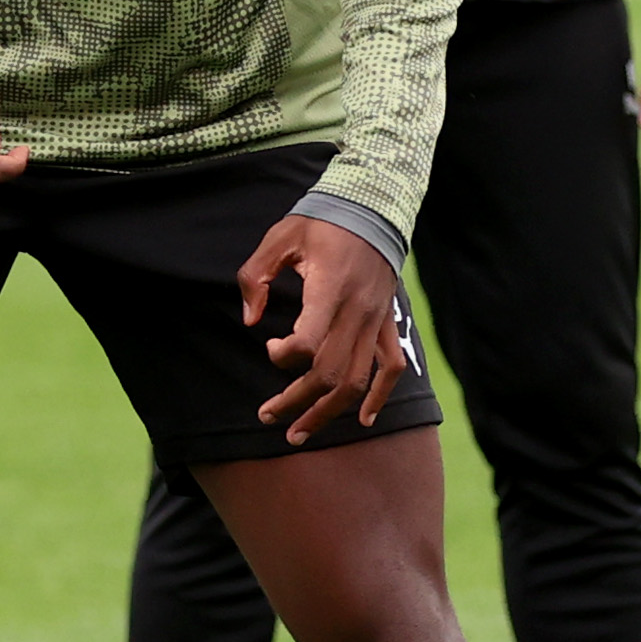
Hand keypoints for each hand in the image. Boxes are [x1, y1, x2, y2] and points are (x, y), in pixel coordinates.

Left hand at [244, 211, 414, 439]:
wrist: (373, 209)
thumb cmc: (321, 222)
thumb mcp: (280, 237)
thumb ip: (255, 276)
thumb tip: (250, 320)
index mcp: (330, 289)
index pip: (310, 342)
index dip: (284, 355)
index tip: (269, 346)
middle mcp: (357, 312)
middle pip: (330, 373)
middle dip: (296, 401)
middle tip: (267, 416)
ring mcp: (376, 321)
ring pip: (357, 380)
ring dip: (328, 411)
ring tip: (300, 432)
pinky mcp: (387, 323)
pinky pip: (390, 368)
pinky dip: (379, 397)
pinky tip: (365, 420)